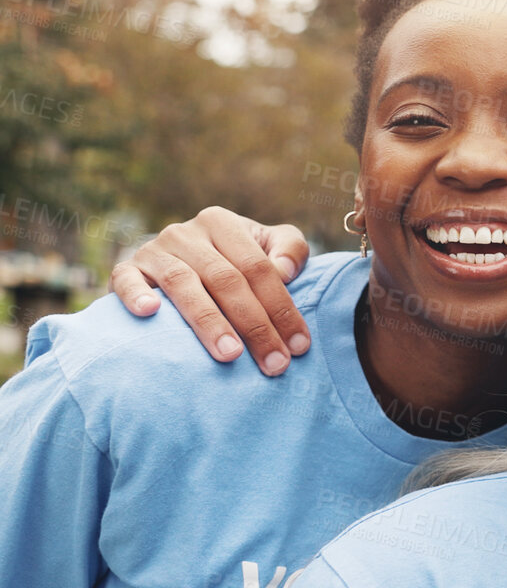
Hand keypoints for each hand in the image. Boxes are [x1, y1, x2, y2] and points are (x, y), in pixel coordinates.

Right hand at [109, 206, 312, 375]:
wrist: (177, 261)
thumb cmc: (235, 260)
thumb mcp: (269, 245)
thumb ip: (290, 249)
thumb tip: (284, 270)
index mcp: (222, 223)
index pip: (259, 268)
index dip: (282, 308)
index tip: (299, 347)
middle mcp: (185, 233)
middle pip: (226, 281)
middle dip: (255, 326)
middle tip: (274, 363)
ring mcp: (153, 251)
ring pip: (183, 284)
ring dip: (209, 322)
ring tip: (231, 355)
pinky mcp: (125, 270)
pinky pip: (126, 280)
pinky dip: (136, 295)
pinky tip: (150, 313)